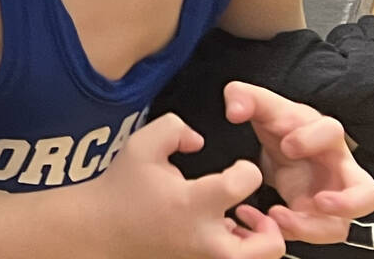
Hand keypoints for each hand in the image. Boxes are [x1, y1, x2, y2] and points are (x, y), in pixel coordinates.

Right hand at [95, 113, 285, 257]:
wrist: (102, 230)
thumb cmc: (122, 189)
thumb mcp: (141, 145)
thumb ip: (174, 128)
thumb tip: (199, 140)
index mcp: (193, 202)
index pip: (244, 185)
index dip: (247, 170)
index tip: (237, 168)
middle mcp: (205, 238)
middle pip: (269, 246)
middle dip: (271, 226)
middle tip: (253, 210)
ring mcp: (203, 258)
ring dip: (257, 242)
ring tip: (239, 222)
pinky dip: (237, 251)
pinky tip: (218, 231)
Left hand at [225, 81, 373, 244]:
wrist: (282, 148)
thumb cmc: (280, 125)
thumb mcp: (260, 106)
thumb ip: (242, 97)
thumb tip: (235, 111)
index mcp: (325, 135)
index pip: (333, 133)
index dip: (312, 139)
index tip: (287, 145)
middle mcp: (339, 170)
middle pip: (368, 193)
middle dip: (349, 202)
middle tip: (319, 202)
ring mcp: (333, 199)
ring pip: (340, 226)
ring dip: (311, 228)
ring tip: (277, 218)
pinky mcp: (317, 218)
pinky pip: (314, 235)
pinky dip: (292, 233)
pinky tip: (266, 221)